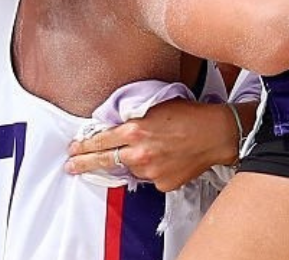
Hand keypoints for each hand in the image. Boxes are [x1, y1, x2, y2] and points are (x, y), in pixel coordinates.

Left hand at [64, 99, 242, 191]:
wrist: (217, 133)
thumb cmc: (189, 114)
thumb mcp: (155, 106)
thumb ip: (132, 116)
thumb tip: (112, 124)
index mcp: (135, 130)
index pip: (99, 140)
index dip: (83, 145)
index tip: (73, 148)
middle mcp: (139, 153)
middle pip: (103, 161)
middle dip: (84, 163)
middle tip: (71, 166)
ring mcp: (151, 171)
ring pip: (129, 170)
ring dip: (130, 163)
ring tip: (146, 151)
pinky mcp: (162, 184)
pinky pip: (149, 178)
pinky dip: (151, 169)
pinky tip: (165, 158)